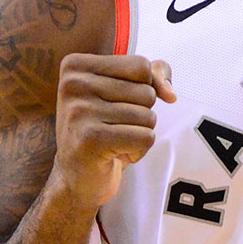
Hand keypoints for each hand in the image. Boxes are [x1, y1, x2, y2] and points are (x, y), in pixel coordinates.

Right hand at [52, 54, 176, 208]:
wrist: (78, 178)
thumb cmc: (104, 128)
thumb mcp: (125, 91)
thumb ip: (154, 75)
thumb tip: (170, 94)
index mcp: (76, 66)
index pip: (141, 65)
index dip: (145, 87)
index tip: (119, 104)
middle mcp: (73, 84)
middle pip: (146, 92)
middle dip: (141, 114)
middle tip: (114, 127)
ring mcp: (78, 112)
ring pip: (148, 115)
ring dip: (140, 133)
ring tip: (114, 140)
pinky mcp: (90, 139)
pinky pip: (145, 137)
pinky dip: (139, 150)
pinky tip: (116, 154)